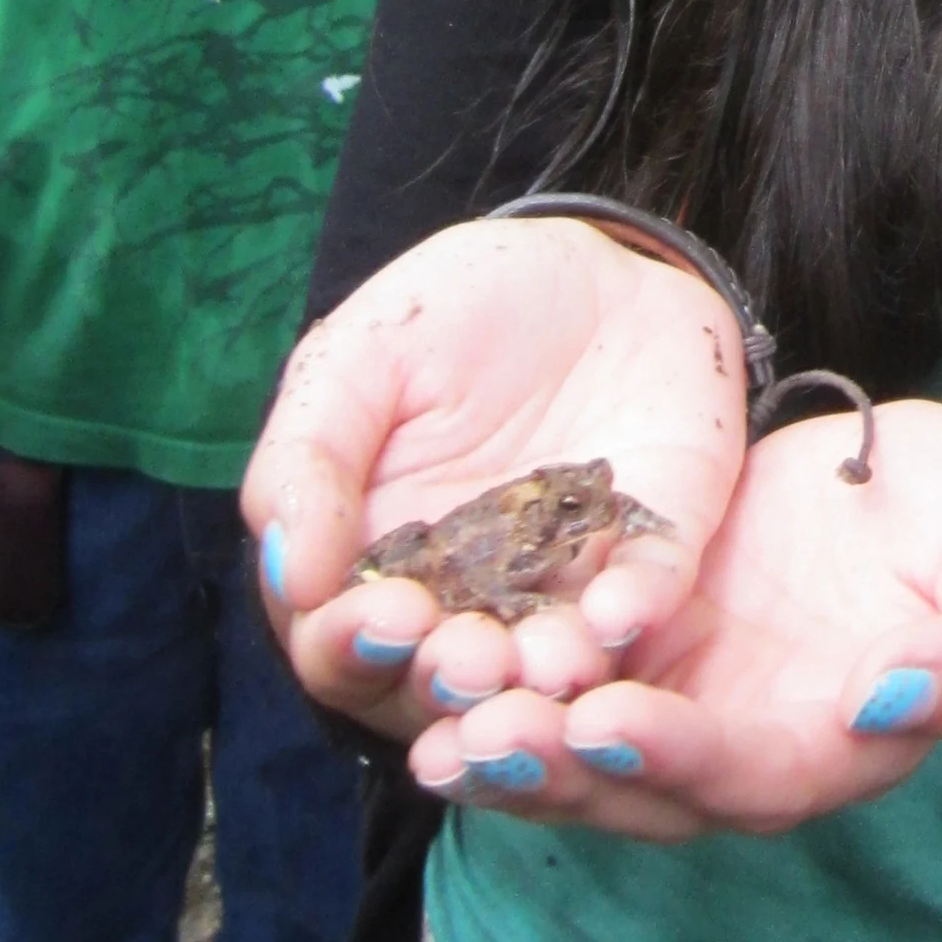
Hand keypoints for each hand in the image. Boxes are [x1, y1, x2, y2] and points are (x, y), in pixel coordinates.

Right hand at [241, 215, 748, 743]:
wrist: (586, 258)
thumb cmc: (452, 311)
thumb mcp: (357, 359)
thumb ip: (308, 459)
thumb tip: (289, 573)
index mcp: (376, 570)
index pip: (343, 647)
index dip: (352, 646)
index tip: (380, 617)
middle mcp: (468, 604)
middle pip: (444, 684)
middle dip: (452, 681)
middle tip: (467, 659)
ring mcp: (565, 586)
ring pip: (548, 664)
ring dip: (544, 674)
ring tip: (545, 662)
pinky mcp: (652, 548)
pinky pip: (648, 593)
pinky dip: (636, 606)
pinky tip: (622, 607)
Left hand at [406, 398, 941, 836]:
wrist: (938, 502)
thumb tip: (894, 699)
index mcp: (840, 746)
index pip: (755, 774)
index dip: (684, 757)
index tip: (612, 723)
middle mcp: (747, 747)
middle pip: (645, 788)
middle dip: (561, 771)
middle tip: (482, 737)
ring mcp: (688, 702)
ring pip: (583, 753)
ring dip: (508, 748)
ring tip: (433, 726)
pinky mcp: (644, 645)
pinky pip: (562, 680)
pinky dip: (499, 686)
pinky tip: (426, 670)